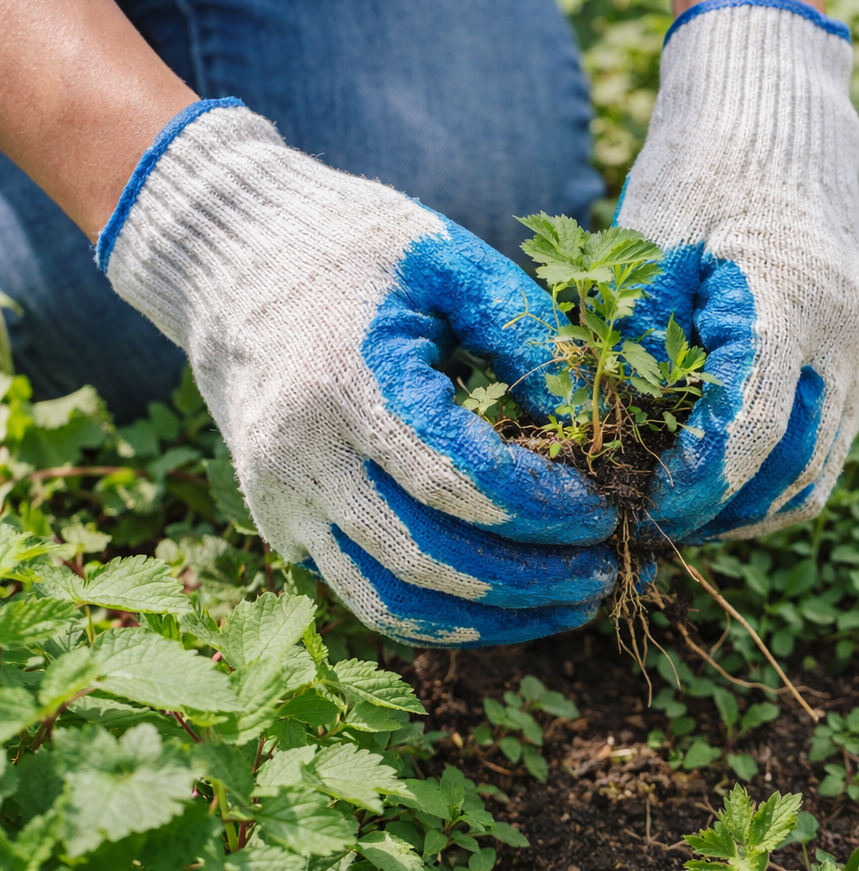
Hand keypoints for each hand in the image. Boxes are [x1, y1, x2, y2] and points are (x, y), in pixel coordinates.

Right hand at [100, 100, 618, 644]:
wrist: (238, 264)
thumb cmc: (356, 250)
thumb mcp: (449, 263)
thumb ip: (527, 336)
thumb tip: (596, 425)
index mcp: (344, 382)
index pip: (459, 479)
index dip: (544, 507)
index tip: (607, 508)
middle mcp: (299, 458)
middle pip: (430, 560)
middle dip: (533, 580)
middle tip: (606, 571)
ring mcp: (280, 500)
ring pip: (392, 605)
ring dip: (493, 620)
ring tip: (569, 604)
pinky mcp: (279, 524)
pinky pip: (365, 596)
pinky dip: (442, 615)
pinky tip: (504, 599)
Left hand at [617, 0, 858, 544]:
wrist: (773, 112)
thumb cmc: (699, 167)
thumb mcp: (648, 243)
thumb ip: (635, 341)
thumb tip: (615, 435)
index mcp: (792, 304)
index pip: (746, 438)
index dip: (687, 489)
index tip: (633, 507)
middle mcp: (847, 338)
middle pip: (790, 478)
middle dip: (715, 514)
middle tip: (646, 517)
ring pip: (814, 475)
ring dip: (745, 507)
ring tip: (676, 506)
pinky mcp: (858, 353)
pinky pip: (821, 445)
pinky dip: (769, 476)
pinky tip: (712, 470)